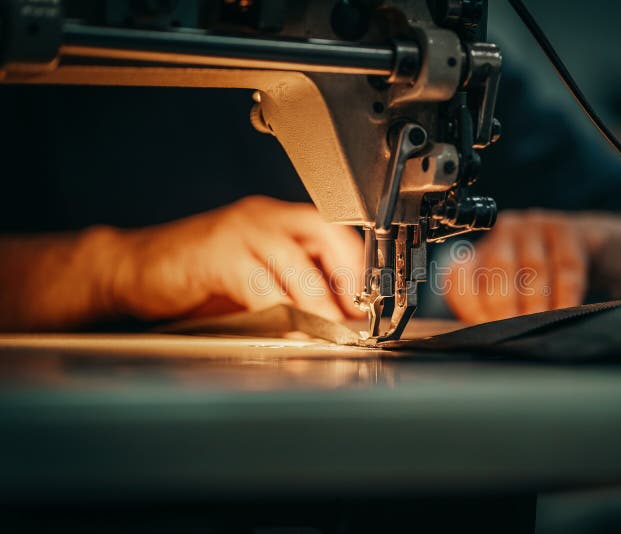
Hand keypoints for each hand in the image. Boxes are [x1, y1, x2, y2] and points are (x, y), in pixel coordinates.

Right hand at [110, 196, 363, 321]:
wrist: (133, 269)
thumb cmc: (197, 276)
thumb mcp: (254, 277)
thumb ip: (292, 286)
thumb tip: (336, 315)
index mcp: (276, 220)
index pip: (332, 230)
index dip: (355, 265)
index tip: (367, 299)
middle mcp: (262, 218)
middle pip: (321, 236)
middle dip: (345, 278)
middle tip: (354, 315)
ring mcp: (239, 232)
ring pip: (294, 263)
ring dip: (316, 301)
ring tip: (329, 329)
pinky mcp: (216, 254)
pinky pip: (259, 283)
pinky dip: (278, 309)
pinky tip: (286, 326)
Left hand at [444, 209, 620, 322]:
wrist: (608, 253)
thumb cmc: (554, 283)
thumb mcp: (520, 298)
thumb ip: (498, 316)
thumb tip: (484, 345)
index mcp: (482, 252)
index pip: (461, 275)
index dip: (468, 304)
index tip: (480, 331)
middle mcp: (504, 232)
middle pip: (496, 269)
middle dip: (503, 306)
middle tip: (512, 334)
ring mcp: (537, 226)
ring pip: (532, 268)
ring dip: (536, 303)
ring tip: (539, 327)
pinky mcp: (570, 229)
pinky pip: (566, 265)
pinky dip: (566, 293)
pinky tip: (567, 312)